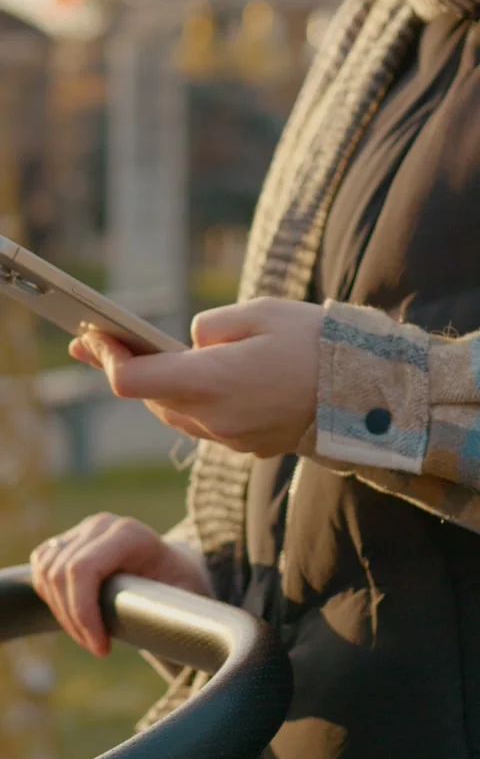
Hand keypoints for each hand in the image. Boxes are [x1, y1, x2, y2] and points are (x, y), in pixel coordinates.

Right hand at [31, 513, 210, 656]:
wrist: (175, 570)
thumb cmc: (183, 588)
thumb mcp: (188, 599)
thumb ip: (179, 612)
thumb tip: (177, 641)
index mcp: (131, 534)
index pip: (82, 569)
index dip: (82, 613)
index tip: (101, 649)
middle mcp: (102, 525)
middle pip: (60, 576)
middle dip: (74, 621)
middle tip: (98, 646)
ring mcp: (82, 530)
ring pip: (47, 574)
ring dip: (62, 614)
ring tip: (90, 635)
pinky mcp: (68, 540)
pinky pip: (42, 570)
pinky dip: (50, 598)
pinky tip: (75, 615)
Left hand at [69, 298, 321, 457]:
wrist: (364, 394)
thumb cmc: (314, 343)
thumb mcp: (259, 312)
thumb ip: (210, 328)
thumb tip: (190, 345)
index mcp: (212, 381)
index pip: (133, 380)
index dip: (106, 358)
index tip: (91, 336)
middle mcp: (214, 418)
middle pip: (150, 400)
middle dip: (121, 370)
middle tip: (94, 342)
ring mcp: (231, 437)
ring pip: (174, 415)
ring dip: (154, 389)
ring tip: (135, 360)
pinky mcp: (247, 445)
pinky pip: (204, 425)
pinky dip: (188, 403)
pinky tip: (188, 382)